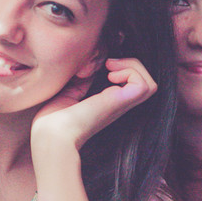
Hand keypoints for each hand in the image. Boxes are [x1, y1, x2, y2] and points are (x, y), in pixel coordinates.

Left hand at [32, 58, 156, 151]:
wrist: (50, 135)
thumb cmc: (52, 120)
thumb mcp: (68, 92)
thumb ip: (81, 79)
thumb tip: (90, 64)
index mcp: (106, 103)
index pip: (131, 85)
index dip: (123, 68)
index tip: (102, 65)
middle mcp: (117, 105)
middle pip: (147, 84)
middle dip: (132, 65)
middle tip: (108, 64)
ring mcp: (120, 105)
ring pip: (150, 83)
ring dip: (134, 67)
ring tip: (111, 68)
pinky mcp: (119, 103)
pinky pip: (145, 85)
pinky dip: (131, 73)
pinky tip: (110, 75)